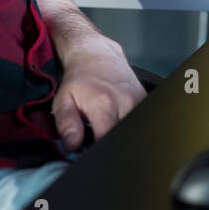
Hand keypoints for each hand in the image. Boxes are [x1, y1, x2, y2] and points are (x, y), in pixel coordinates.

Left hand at [51, 31, 145, 150]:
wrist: (96, 54)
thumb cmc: (80, 78)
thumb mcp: (63, 100)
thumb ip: (67, 124)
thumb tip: (72, 145)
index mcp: (104, 105)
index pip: (106, 141)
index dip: (98, 153)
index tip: (92, 155)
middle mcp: (125, 102)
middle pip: (123, 138)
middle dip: (111, 144)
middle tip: (99, 142)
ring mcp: (138, 100)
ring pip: (133, 130)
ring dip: (121, 134)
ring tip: (108, 128)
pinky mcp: (145, 99)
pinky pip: (140, 120)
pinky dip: (130, 125)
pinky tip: (118, 120)